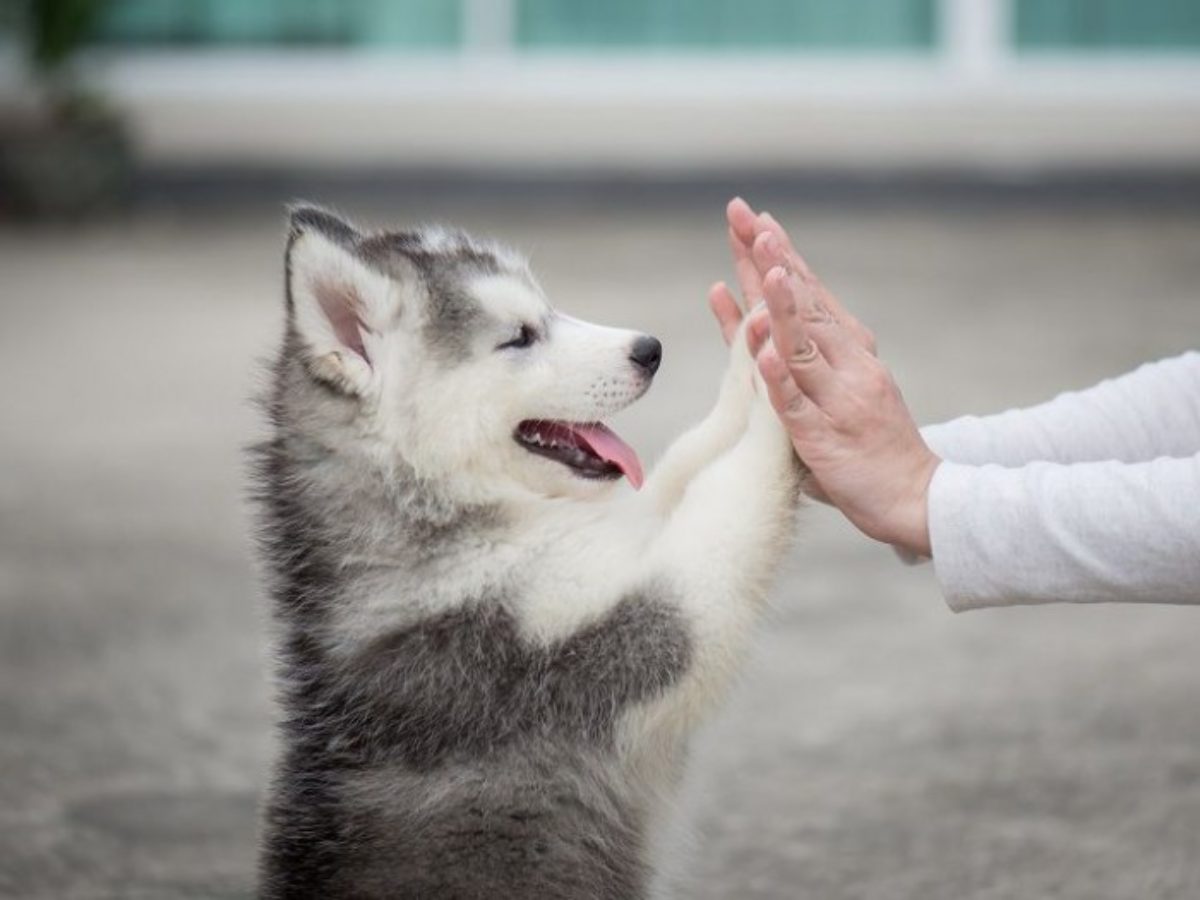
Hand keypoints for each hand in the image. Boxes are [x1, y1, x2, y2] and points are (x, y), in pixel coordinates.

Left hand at [712, 199, 939, 556]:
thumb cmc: (871, 445)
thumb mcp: (840, 390)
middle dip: (772, 260)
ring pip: (803, 346)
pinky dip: (779, 378)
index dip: (781, 256)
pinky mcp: (824, 437)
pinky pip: (796, 405)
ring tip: (763, 266)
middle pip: (803, 305)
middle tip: (747, 217)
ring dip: (782, 304)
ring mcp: (837, 399)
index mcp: (850, 351)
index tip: (756, 220)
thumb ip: (801, 360)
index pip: (809, 294)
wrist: (917, 497)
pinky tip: (763, 352)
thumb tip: (763, 325)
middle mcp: (848, 365)